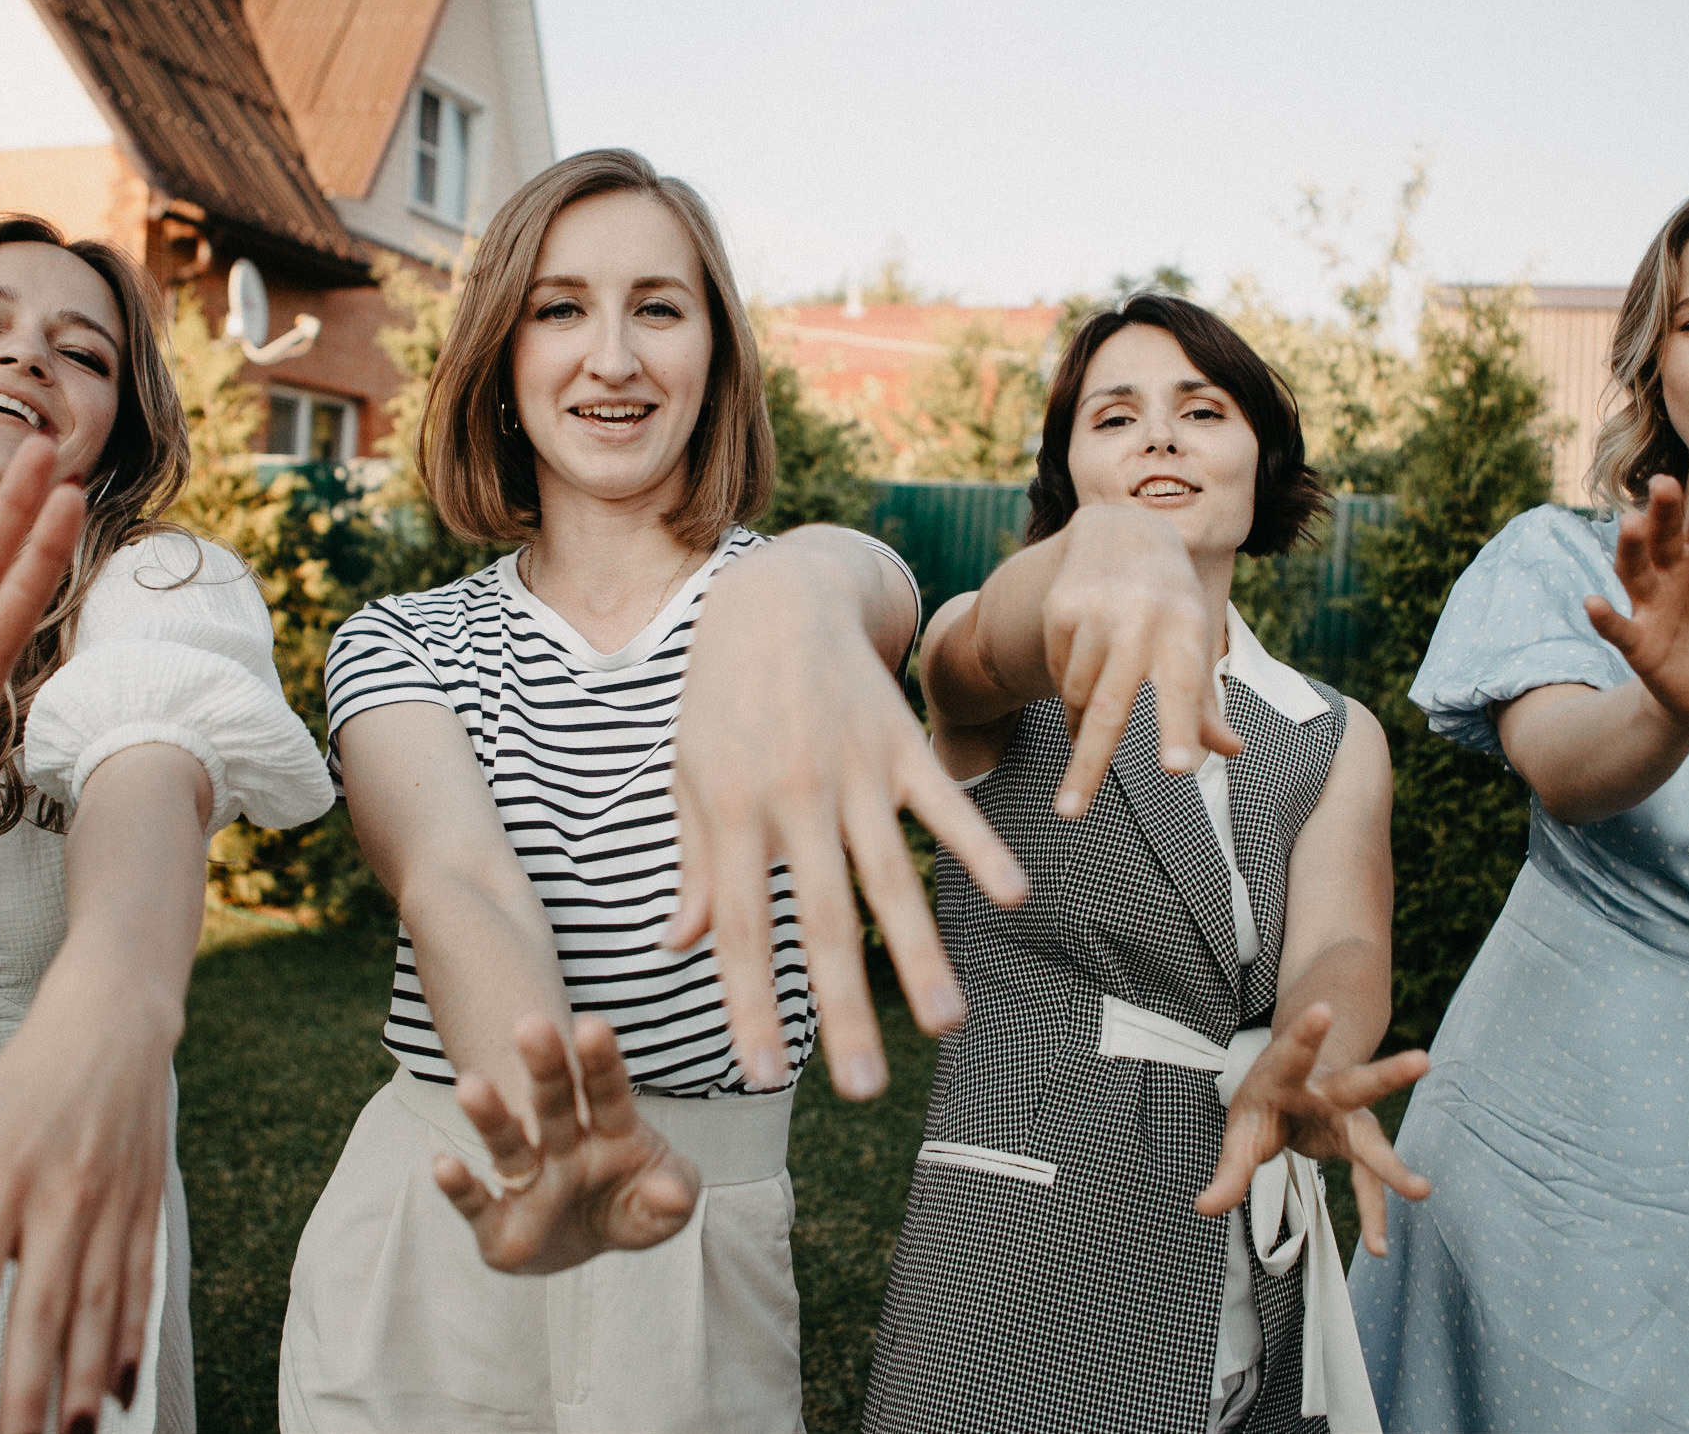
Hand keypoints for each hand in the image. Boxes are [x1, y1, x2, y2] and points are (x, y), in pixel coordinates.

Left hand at [0, 964, 178, 1433]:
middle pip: (41, 1313)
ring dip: (81, 1382)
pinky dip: (129, 1341)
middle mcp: (59, 1196)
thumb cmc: (25, 1084)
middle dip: (26, 1396)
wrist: (115, 1020)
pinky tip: (116, 1389)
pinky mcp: (149, 1204)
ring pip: (99, 1310)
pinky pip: (140, 1284)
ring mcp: (113, 1203)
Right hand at [434, 1016, 700, 1275]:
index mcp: (611, 1130)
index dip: (600, 1060)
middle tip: (531, 1024)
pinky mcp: (499, 1225)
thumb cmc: (632, 1204)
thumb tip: (671, 1194)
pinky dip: (459, 1187)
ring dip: (491, 1116)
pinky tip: (443, 1165)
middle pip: (555, 1103)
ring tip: (470, 1084)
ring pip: (509, 1145)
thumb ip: (675, 1194)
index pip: (607, 1090)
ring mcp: (530, 1183)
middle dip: (546, 1067)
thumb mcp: (668, 1203)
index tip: (592, 1025)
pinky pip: (476, 1205)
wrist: (590, 1242)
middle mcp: (565, 1146)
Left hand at [667, 544, 1025, 1098]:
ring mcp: (853, 770)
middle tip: (861, 1090)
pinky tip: (1012, 896)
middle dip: (840, 1010)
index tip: (760, 1075)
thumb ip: (693, 865)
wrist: (777, 598)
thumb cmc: (722, 697)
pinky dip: (979, 846)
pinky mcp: (901, 742)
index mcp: (729, 813)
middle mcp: (791, 798)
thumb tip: (676, 948)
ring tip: (946, 1027)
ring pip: (890, 877)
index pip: (737, 926)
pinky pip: (943, 804)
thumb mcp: (690, 776)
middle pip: (820, 920)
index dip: (748, 1002)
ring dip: (919, 955)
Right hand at [1041, 505, 1243, 817]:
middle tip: (1070, 813)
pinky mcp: (1059, 608)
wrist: (1121, 533)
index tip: (1178, 768)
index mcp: (1186, 631)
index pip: (1185, 690)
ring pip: (1079, 697)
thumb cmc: (1170, 605)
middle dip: (1088, 765)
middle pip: (1110, 707)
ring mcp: (1095, 611)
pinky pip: (1058, 675)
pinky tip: (1084, 669)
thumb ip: (1206, 704)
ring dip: (1084, 726)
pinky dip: (1069, 690)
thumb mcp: (1195, 644)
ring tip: (1093, 725)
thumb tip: (1232, 751)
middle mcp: (1140, 618)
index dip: (1181, 729)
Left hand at [1195, 1003, 1430, 1241]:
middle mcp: (1328, 1091)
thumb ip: (1228, 1170)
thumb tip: (1204, 1207)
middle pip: (1358, 1083)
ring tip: (1422, 1190)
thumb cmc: (1264, 1107)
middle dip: (1388, 1074)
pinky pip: (1366, 1184)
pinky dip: (1371, 1215)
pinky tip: (1378, 1248)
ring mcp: (1349, 1119)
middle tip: (1422, 1061)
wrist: (1296, 1093)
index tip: (1322, 1009)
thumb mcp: (1240, 1132)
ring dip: (1394, 1165)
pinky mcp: (1357, 1145)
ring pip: (1374, 1136)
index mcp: (1287, 1073)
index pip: (1294, 1052)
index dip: (1307, 1034)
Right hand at [1582, 466, 1688, 729]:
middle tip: (1664, 484)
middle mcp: (1673, 572)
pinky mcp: (1640, 643)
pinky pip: (1619, 628)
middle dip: (1663, 510)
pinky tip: (1592, 603)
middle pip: (1664, 535)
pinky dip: (1603, 618)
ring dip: (1630, 548)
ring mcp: (1653, 605)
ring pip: (1634, 571)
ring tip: (1630, 524)